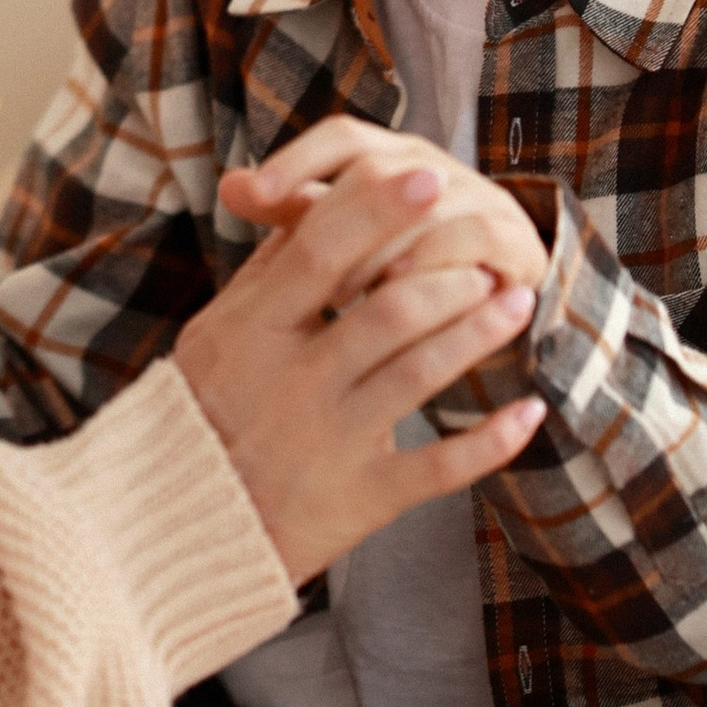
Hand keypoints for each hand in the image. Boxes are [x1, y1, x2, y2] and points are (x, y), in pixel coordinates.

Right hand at [175, 198, 542, 586]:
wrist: (177, 529)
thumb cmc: (201, 413)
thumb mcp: (214, 334)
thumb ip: (266, 272)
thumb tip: (308, 200)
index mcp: (251, 332)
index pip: (319, 251)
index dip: (376, 210)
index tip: (429, 177)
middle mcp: (292, 383)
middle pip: (387, 311)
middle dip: (450, 276)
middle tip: (490, 256)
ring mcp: (328, 442)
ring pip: (419, 376)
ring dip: (478, 334)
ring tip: (516, 303)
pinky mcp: (360, 499)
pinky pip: (438, 467)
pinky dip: (490, 440)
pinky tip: (530, 410)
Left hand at [218, 115, 551, 311]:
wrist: (487, 298)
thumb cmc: (399, 264)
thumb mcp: (341, 239)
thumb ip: (292, 210)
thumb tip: (228, 185)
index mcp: (388, 154)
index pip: (341, 136)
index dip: (297, 159)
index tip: (253, 195)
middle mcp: (433, 166)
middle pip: (381, 169)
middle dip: (340, 218)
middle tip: (304, 269)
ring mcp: (477, 197)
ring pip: (424, 205)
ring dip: (382, 250)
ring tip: (343, 295)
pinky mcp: (512, 238)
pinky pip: (473, 241)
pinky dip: (434, 267)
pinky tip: (401, 294)